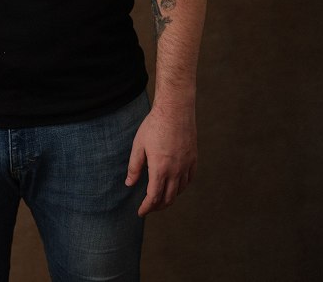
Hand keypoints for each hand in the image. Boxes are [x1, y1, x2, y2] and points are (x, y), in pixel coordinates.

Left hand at [125, 102, 196, 216]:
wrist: (175, 110)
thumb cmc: (154, 125)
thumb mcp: (139, 145)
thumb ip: (134, 166)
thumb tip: (129, 183)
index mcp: (160, 169)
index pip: (153, 197)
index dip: (146, 207)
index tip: (140, 212)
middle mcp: (175, 171)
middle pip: (168, 198)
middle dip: (157, 207)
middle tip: (149, 208)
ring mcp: (186, 165)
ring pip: (180, 191)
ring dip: (170, 198)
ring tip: (161, 199)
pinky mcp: (193, 158)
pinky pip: (189, 179)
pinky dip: (182, 187)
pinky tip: (177, 186)